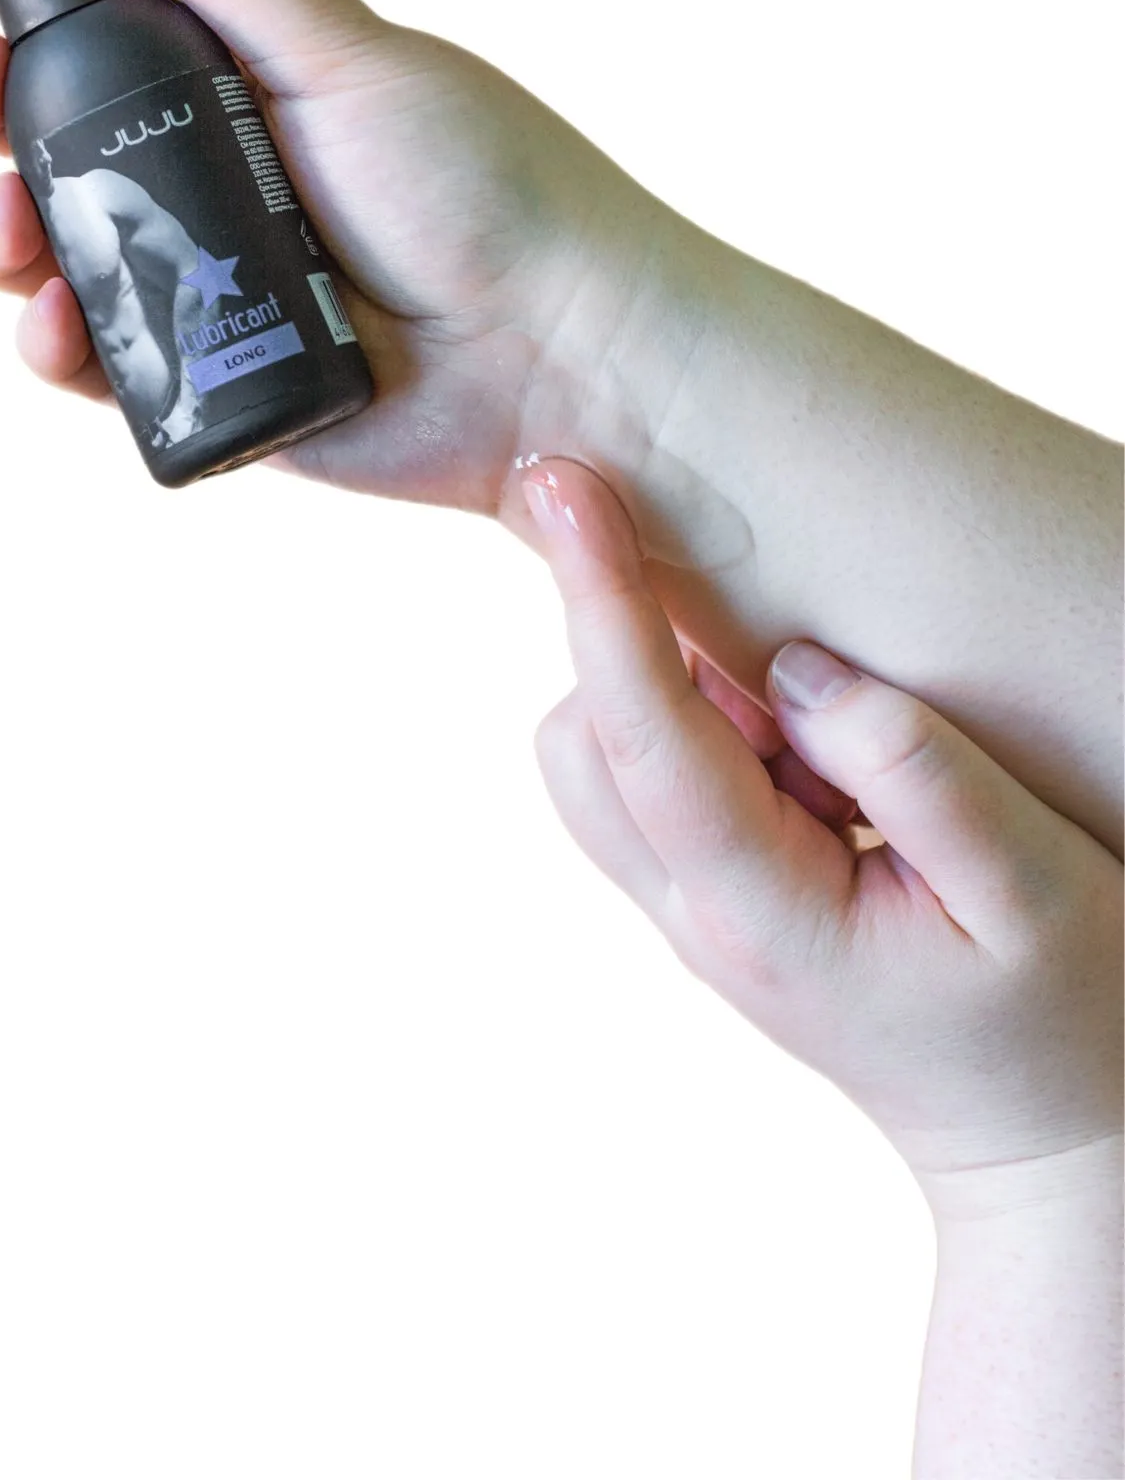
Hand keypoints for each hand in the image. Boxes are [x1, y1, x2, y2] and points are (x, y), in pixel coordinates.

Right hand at [0, 0, 691, 518]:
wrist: (562, 361)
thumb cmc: (489, 189)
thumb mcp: (349, 54)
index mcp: (234, 59)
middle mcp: (205, 157)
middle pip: (39, 117)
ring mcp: (198, 263)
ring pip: (47, 239)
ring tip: (13, 230)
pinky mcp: (204, 368)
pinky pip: (94, 354)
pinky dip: (55, 342)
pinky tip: (57, 330)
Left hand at [523, 455, 1121, 1199]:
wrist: (1047, 1141)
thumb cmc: (1061, 1017)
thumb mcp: (1033, 893)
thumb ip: (920, 770)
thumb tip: (798, 667)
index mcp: (758, 911)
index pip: (643, 735)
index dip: (599, 599)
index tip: (562, 483)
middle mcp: (694, 912)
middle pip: (586, 737)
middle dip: (637, 641)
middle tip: (771, 627)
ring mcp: (694, 910)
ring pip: (613, 753)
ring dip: (696, 692)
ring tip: (841, 743)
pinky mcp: (717, 892)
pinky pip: (672, 773)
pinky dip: (723, 724)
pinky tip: (829, 755)